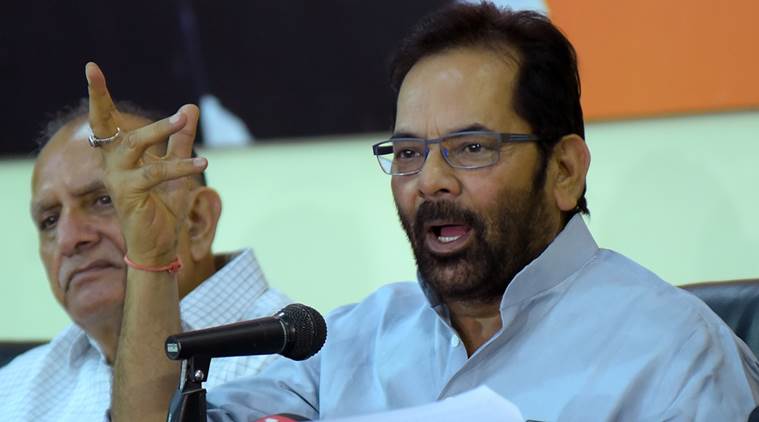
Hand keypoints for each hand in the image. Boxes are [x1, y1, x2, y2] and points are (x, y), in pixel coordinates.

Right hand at [86, 62, 206, 265]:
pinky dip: (181, 166)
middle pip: (102, 124)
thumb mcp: (177, 168)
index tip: (91, 68)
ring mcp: (118, 178)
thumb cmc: (162, 209)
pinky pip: (156, 173)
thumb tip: (190, 108)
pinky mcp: (129, 195)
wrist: (158, 247)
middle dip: (97, 97)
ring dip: (160, 129)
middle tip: (91, 70)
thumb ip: (182, 140)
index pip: (108, 120)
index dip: (99, 95)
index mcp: (120, 155)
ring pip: (134, 144)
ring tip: (182, 118)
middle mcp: (113, 163)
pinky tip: (202, 163)